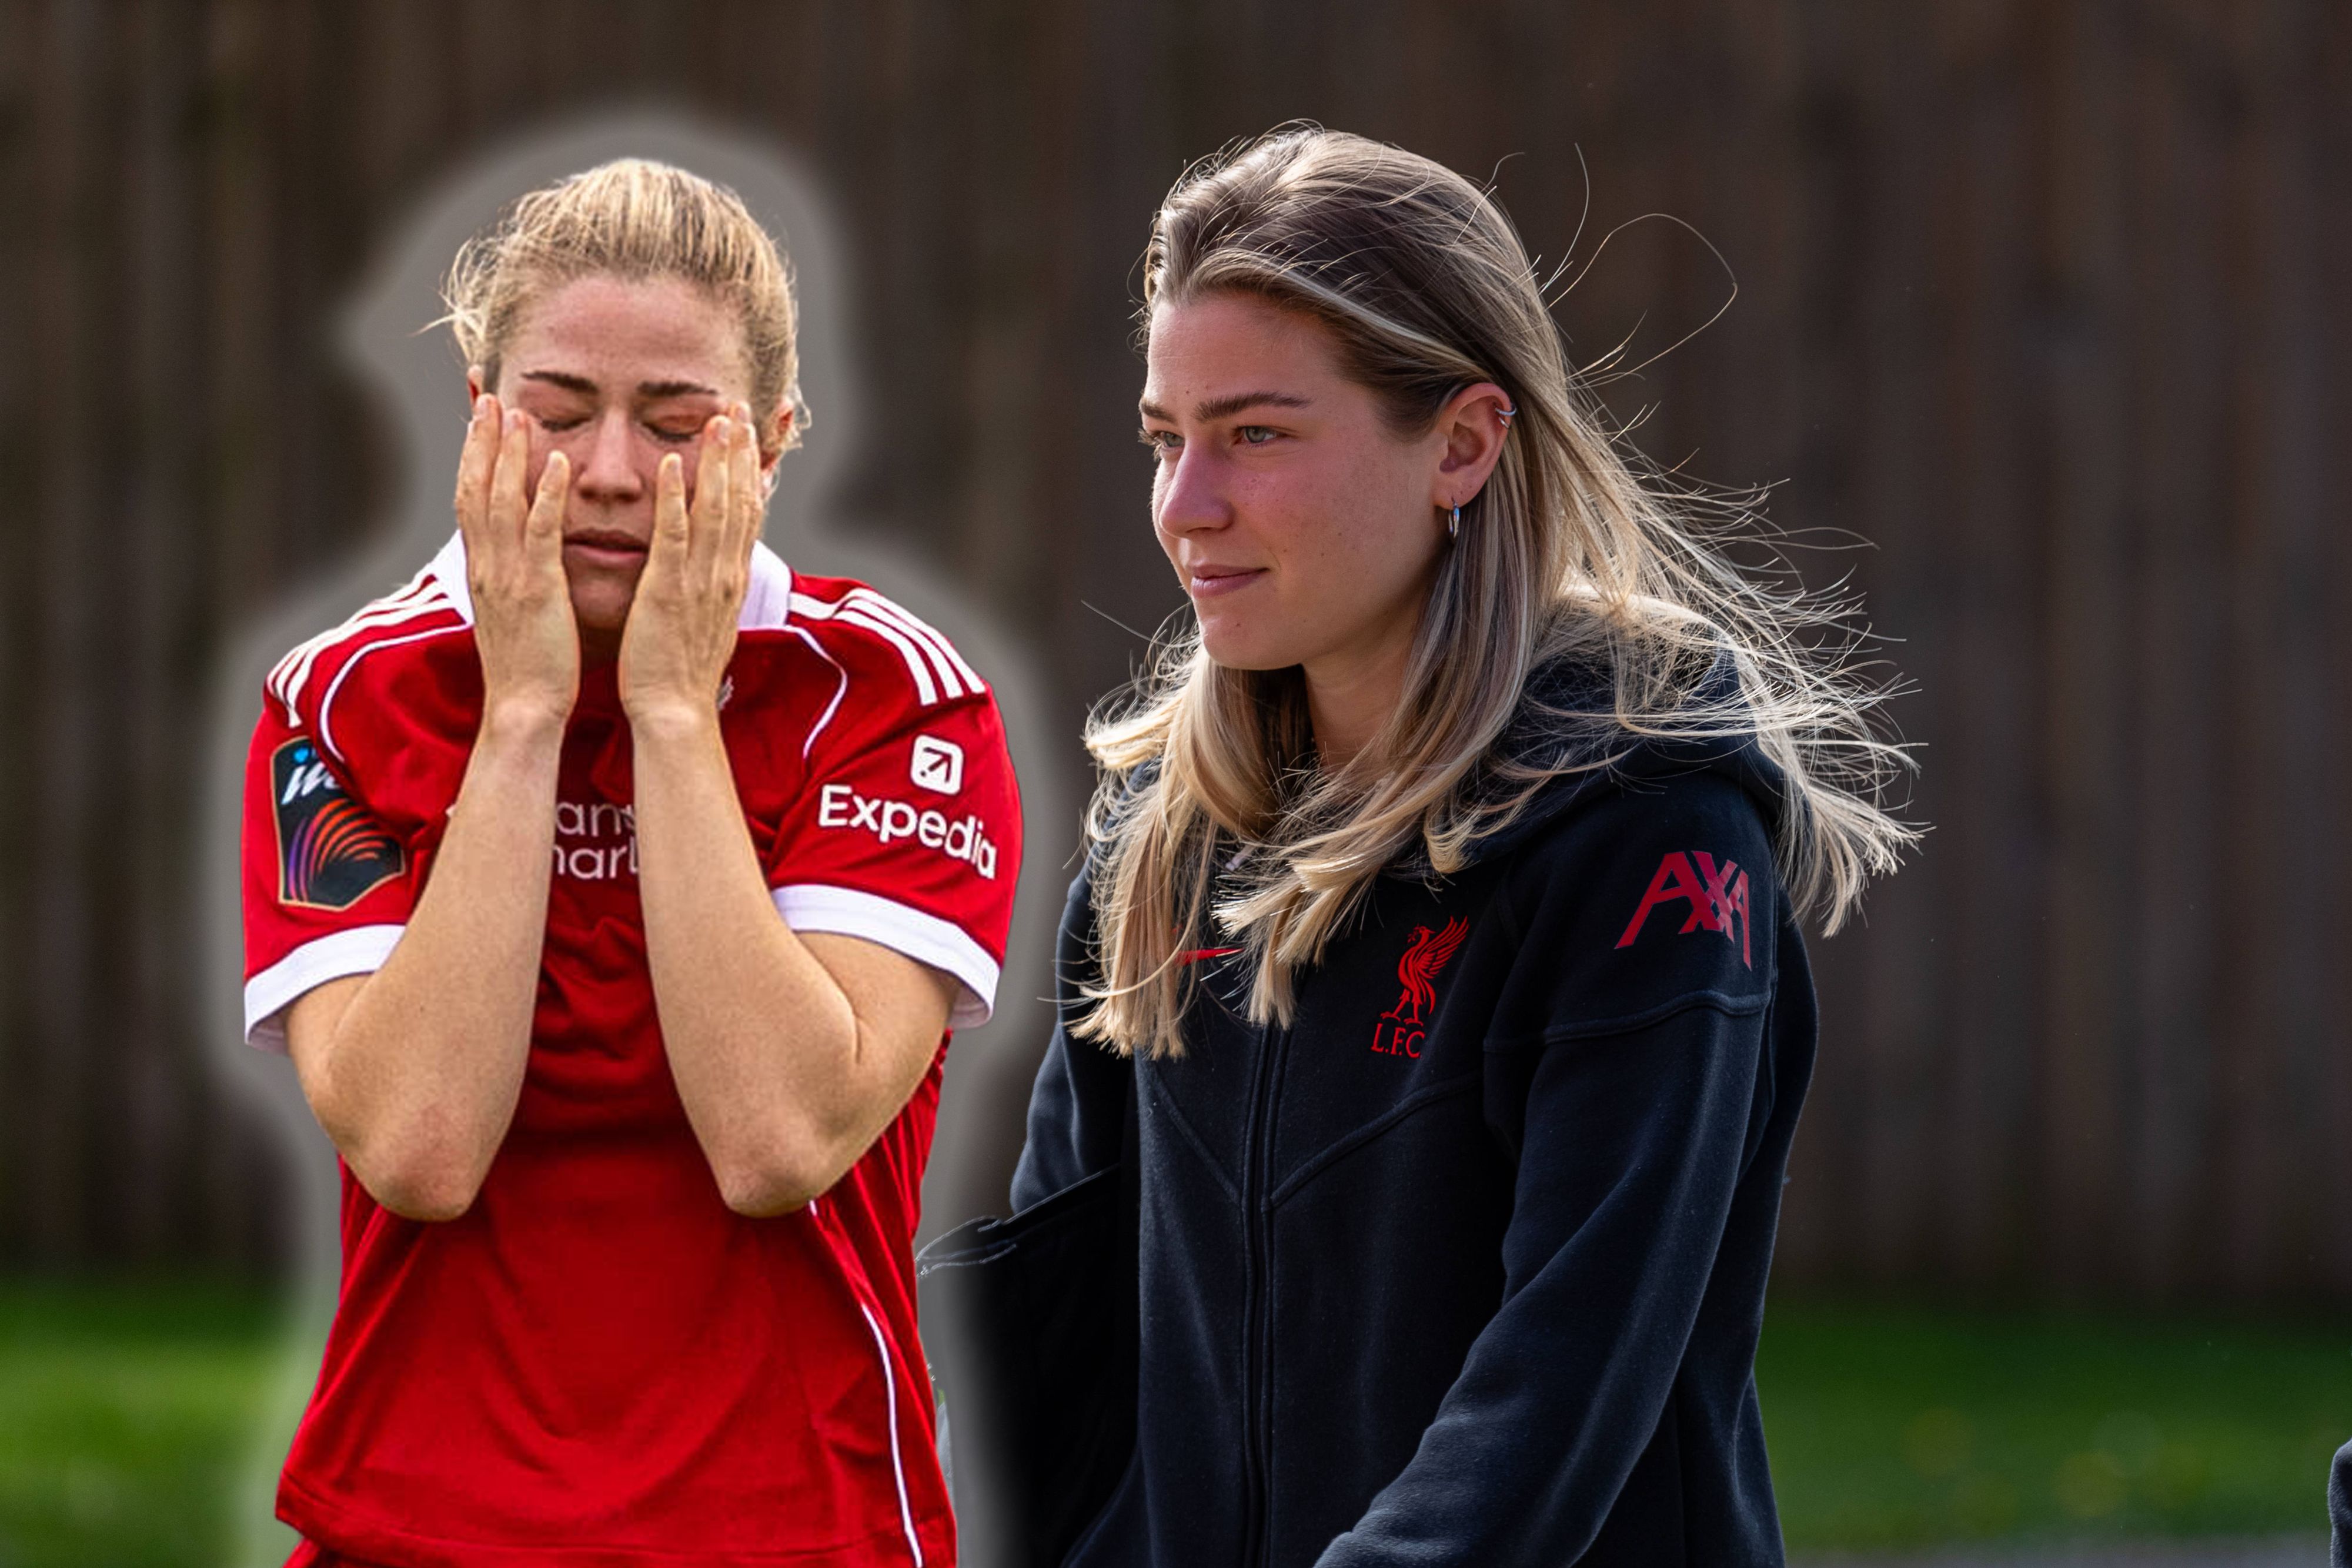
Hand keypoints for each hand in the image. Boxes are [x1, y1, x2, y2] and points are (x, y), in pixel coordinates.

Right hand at [456, 395, 576, 725]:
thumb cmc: (531, 665)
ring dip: (507, 453)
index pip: (471, 500)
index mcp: (485, 570)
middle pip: (476, 489)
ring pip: (501, 501)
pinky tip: (557, 461)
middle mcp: (489, 565)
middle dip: (480, 441)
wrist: (525, 709)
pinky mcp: (537, 590)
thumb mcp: (516, 611)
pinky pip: (540, 532)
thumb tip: (520, 554)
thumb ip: (516, 576)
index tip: (477, 420)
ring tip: (515, 411)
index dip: (472, 458)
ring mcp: (509, 575)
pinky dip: (545, 494)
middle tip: (486, 397)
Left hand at [618, 404, 762, 726]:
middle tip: (739, 409)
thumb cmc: (678, 672)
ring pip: (716, 509)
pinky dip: (675, 497)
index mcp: (729, 580)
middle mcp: (723, 574)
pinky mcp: (668, 590)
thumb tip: (714, 568)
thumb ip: (709, 588)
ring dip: (717, 462)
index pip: (748, 514)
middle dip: (740, 453)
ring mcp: (699, 581)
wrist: (674, 712)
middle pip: (741, 501)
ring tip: (717, 421)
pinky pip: (674, 535)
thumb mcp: (704, 621)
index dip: (750, 471)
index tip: (748, 436)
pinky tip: (671, 463)